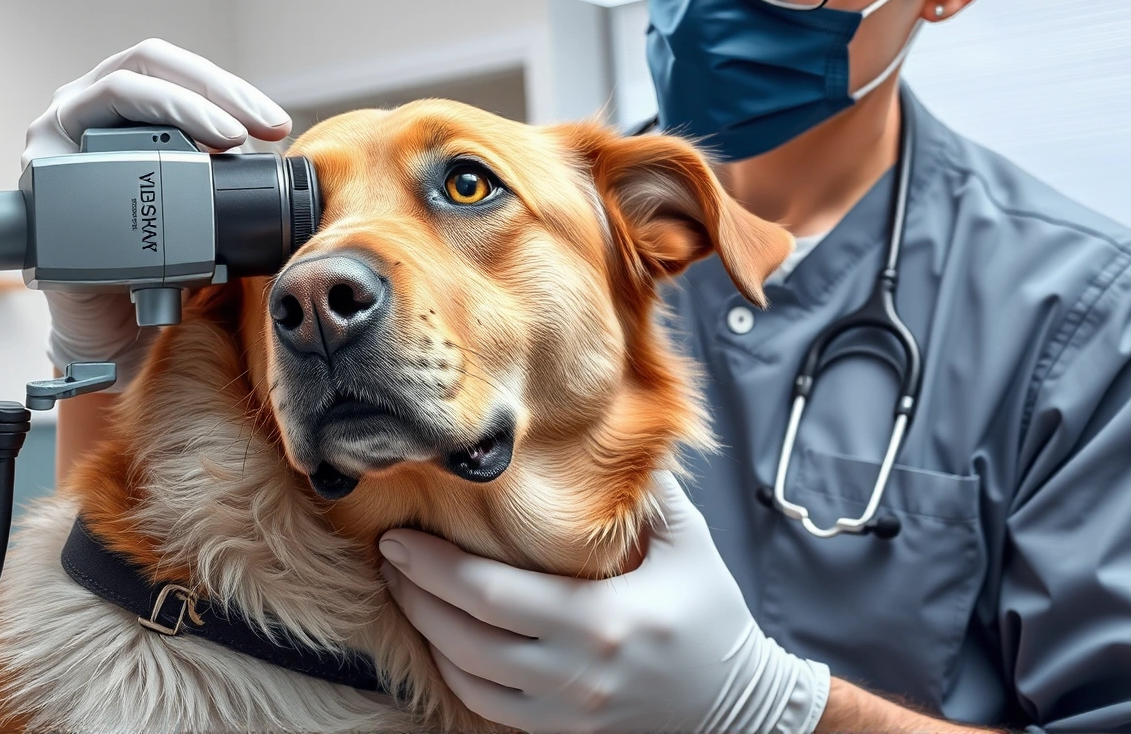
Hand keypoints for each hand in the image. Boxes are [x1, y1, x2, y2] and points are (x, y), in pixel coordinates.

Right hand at [22, 39, 290, 381]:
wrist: (109, 319)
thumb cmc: (151, 253)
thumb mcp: (193, 200)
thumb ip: (217, 167)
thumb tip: (276, 150)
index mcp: (118, 102)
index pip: (171, 67)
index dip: (226, 86)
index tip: (274, 126)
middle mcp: (79, 108)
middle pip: (145, 67)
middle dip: (210, 93)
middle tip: (254, 132)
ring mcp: (54, 139)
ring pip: (116, 93)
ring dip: (180, 110)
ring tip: (227, 142)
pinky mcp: (41, 180)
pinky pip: (85, 153)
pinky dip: (130, 159)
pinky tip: (165, 183)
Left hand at [379, 473, 829, 733]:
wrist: (741, 707)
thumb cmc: (713, 618)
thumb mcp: (690, 544)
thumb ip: (649, 490)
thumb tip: (610, 426)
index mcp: (601, 618)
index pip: (489, 594)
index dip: (432, 567)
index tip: (398, 537)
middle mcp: (575, 673)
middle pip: (463, 637)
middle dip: (414, 595)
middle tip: (389, 558)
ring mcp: (566, 711)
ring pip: (466, 677)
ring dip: (426, 634)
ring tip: (405, 592)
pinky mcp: (563, 733)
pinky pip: (487, 707)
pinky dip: (455, 673)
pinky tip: (441, 640)